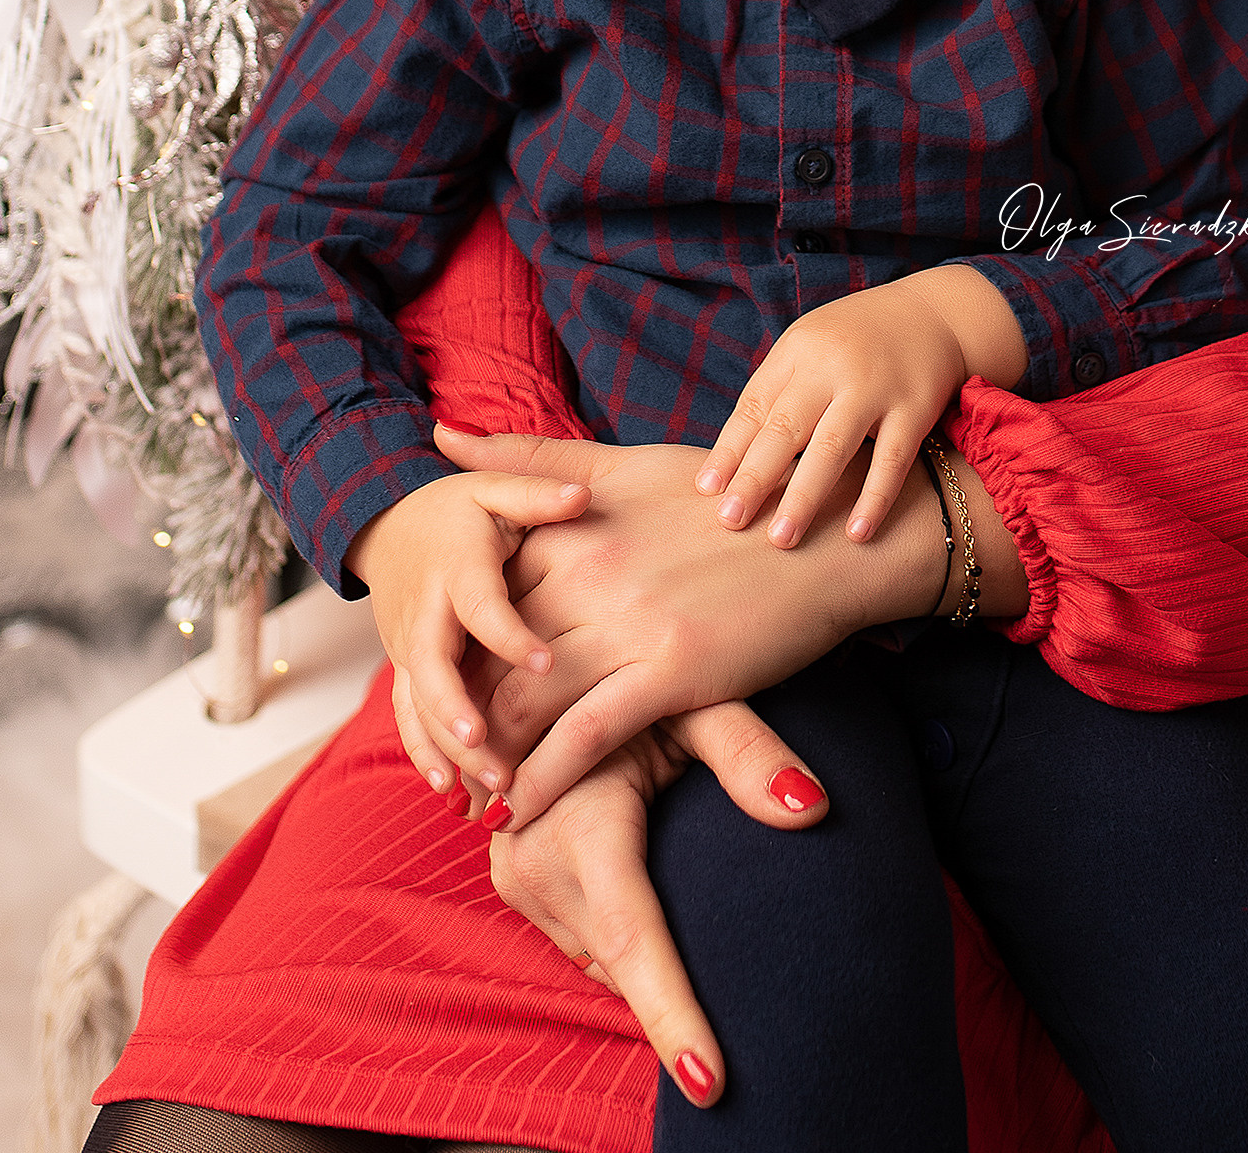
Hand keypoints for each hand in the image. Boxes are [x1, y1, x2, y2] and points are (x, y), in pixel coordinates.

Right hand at [345, 459, 589, 788]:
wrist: (389, 523)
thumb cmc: (460, 508)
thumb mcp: (495, 489)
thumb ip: (536, 495)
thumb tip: (582, 497)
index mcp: (455, 566)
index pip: (480, 605)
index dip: (509, 635)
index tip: (547, 662)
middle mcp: (425, 611)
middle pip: (435, 668)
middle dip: (462, 715)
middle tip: (498, 755)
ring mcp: (408, 645)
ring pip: (419, 704)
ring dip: (448, 748)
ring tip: (490, 788)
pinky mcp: (403, 667)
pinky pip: (407, 714)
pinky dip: (424, 751)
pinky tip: (450, 788)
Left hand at [437, 424, 946, 817]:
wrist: (825, 533)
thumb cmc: (727, 497)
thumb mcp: (625, 466)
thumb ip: (530, 461)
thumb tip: (439, 434)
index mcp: (572, 525)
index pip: (476, 590)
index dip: (441, 641)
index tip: (422, 679)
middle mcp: (588, 570)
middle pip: (486, 652)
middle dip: (448, 709)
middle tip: (427, 757)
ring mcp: (628, 621)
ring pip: (523, 699)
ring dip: (483, 756)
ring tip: (461, 793)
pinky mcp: (672, 670)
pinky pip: (586, 737)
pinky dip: (543, 781)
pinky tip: (520, 813)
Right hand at [487, 700, 829, 1114]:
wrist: (558, 664)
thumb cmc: (647, 675)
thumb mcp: (700, 699)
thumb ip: (750, 752)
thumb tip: (812, 807)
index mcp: (576, 815)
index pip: (631, 936)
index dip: (670, 1011)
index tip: (710, 1081)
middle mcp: (530, 852)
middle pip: (619, 958)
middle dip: (672, 994)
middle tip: (729, 1021)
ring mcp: (512, 868)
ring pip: (598, 954)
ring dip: (643, 955)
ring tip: (687, 888)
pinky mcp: (512, 877)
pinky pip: (580, 935)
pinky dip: (619, 935)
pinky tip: (648, 891)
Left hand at [695, 267, 1028, 547]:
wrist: (935, 311)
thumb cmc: (857, 340)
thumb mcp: (811, 346)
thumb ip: (778, 392)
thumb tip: (731, 459)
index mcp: (799, 349)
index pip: (755, 405)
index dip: (729, 449)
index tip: (706, 491)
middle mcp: (832, 365)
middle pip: (785, 427)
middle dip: (754, 477)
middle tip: (729, 522)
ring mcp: (876, 386)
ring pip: (833, 447)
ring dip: (804, 495)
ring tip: (781, 539)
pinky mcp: (915, 406)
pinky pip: (892, 459)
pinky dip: (873, 497)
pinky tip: (856, 534)